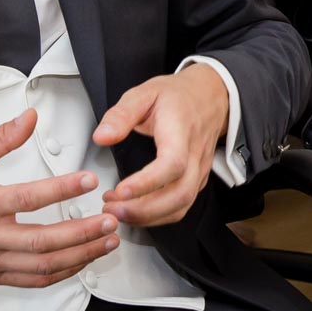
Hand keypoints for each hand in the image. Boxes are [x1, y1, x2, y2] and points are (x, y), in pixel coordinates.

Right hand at [0, 110, 118, 286]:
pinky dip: (61, 274)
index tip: (88, 180)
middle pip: (42, 241)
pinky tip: (81, 262)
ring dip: (80, 256)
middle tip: (109, 219)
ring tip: (106, 241)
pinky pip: (32, 280)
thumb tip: (28, 119)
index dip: (60, 190)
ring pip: (42, 266)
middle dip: (82, 232)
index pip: (27, 199)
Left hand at [95, 64, 228, 227]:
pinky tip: (135, 211)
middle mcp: (194, 156)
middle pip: (180, 194)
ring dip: (148, 217)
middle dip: (144, 210)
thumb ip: (121, 114)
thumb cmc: (178, 97)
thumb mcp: (144, 93)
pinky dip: (157, 217)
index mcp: (180, 132)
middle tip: (112, 209)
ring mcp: (199, 171)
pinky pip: (181, 207)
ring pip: (181, 206)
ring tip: (118, 212)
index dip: (146, 183)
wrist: (209, 96)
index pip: (172, 164)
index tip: (120, 190)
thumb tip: (102, 136)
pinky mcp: (197, 181)